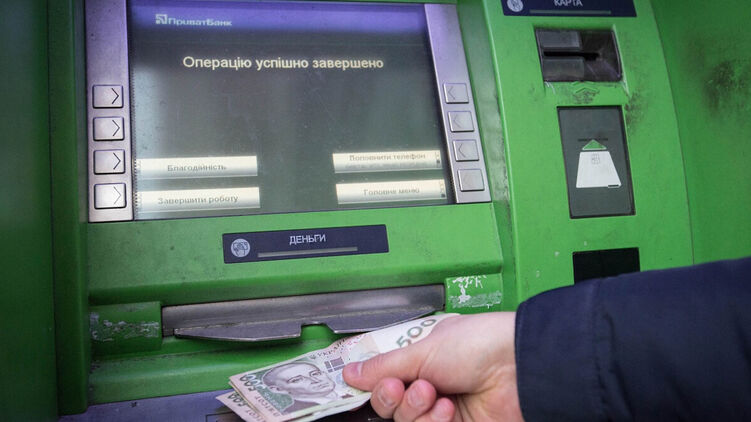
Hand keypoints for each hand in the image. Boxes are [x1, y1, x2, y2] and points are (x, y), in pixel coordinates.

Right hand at [343, 312, 522, 421]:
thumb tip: (349, 372)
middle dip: (393, 397)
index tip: (371, 382)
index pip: (386, 379)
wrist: (519, 369)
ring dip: (414, 410)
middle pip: (391, 406)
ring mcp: (444, 410)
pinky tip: (447, 408)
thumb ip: (383, 365)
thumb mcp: (423, 350)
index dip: (376, 383)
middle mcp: (432, 384)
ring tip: (434, 394)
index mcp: (423, 359)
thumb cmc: (480, 345)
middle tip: (407, 386)